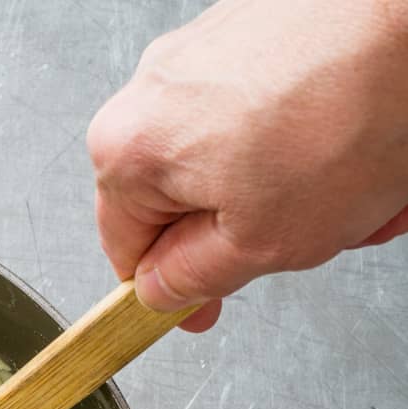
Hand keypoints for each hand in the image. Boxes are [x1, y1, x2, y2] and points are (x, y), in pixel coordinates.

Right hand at [86, 0, 407, 330]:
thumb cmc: (350, 109)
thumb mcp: (261, 245)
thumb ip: (192, 279)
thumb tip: (163, 287)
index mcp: (130, 148)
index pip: (128, 250)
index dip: (170, 288)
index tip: (208, 303)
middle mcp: (155, 88)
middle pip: (187, 199)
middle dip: (254, 230)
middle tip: (311, 236)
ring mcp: (206, 51)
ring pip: (240, 158)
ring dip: (296, 189)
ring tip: (354, 189)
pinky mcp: (258, 26)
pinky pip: (274, 113)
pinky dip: (315, 141)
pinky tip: (360, 144)